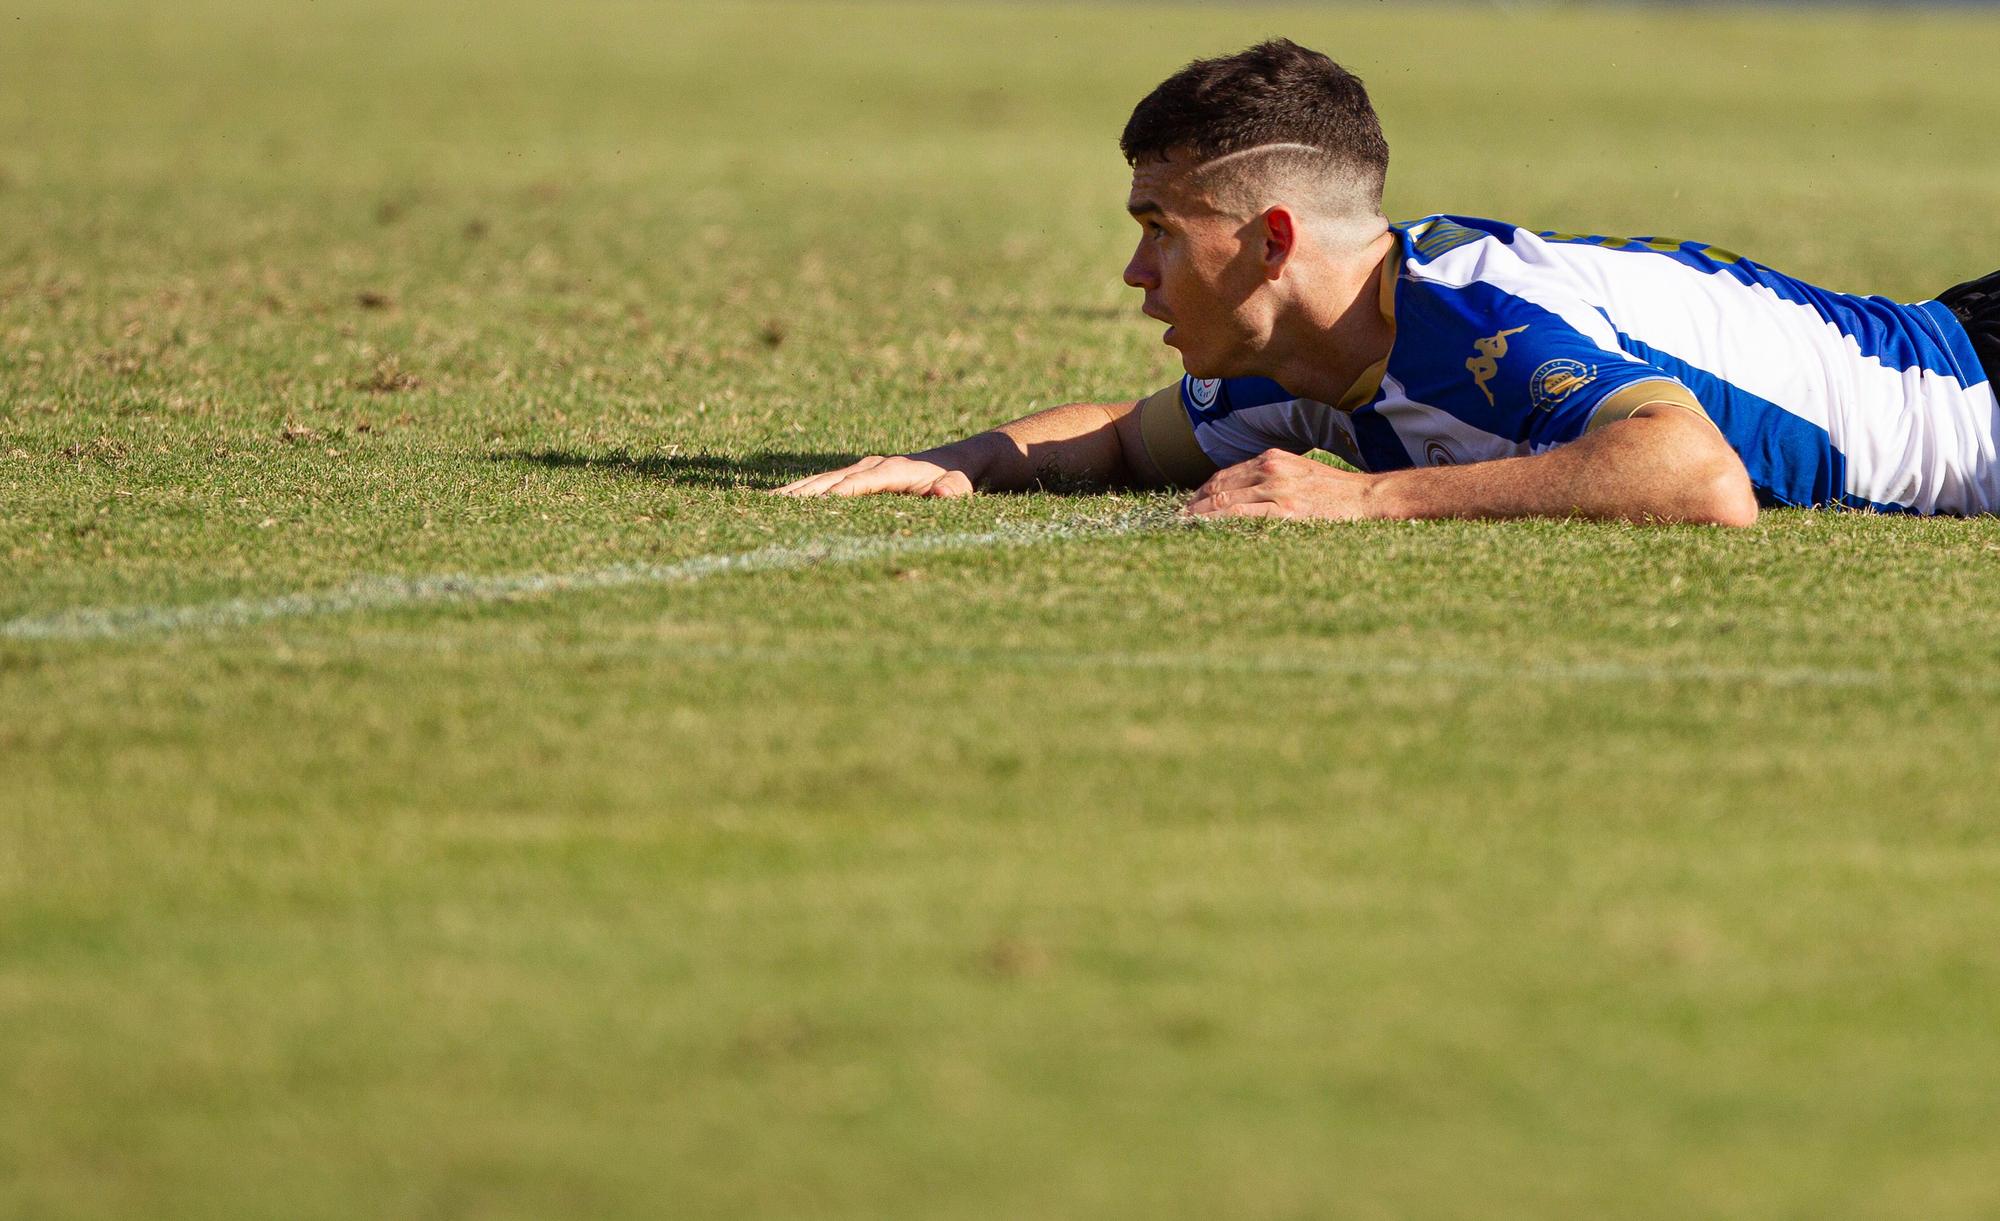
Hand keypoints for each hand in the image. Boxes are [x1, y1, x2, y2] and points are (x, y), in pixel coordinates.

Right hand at [772, 454, 974, 498]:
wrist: (958, 460)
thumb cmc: (959, 478)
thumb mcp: (962, 484)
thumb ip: (955, 489)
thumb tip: (946, 492)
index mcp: (894, 470)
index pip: (860, 483)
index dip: (837, 493)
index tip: (811, 507)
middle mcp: (872, 466)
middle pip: (830, 480)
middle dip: (803, 493)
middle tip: (771, 507)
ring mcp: (862, 469)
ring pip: (821, 480)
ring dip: (794, 492)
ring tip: (764, 504)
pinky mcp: (857, 475)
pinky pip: (824, 484)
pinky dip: (801, 492)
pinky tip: (780, 502)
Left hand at [1183, 449, 1384, 519]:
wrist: (1368, 499)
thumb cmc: (1334, 492)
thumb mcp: (1299, 473)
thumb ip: (1272, 478)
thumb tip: (1242, 495)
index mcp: (1272, 459)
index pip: (1225, 474)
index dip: (1202, 491)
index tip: (1190, 505)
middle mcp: (1271, 470)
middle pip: (1219, 486)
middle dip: (1195, 504)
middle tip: (1179, 519)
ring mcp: (1277, 490)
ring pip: (1224, 502)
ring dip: (1200, 515)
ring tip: (1184, 527)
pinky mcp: (1286, 511)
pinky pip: (1240, 516)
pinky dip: (1217, 522)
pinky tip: (1204, 530)